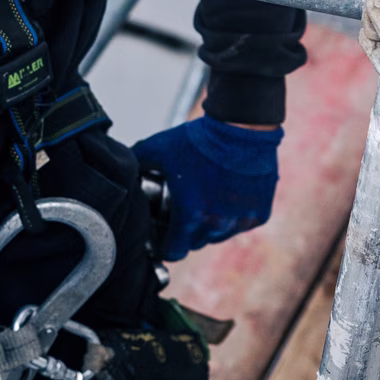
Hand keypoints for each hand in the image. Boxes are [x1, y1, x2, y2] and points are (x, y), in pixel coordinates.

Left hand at [133, 116, 282, 260]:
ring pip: (219, 235)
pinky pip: (241, 224)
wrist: (241, 127)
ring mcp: (241, 221)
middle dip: (186, 232)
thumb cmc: (197, 140)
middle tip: (182, 212)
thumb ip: (135, 163)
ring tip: (204, 201)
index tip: (161, 236)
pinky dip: (232, 216)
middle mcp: (218, 225)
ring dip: (209, 225)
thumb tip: (119, 170)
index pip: (173, 252)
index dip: (164, 246)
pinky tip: (225, 196)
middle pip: (195, 243)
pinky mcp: (260, 214)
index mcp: (191, 216)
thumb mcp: (158, 149)